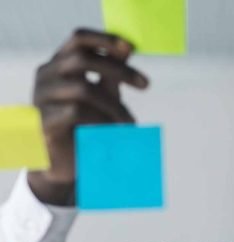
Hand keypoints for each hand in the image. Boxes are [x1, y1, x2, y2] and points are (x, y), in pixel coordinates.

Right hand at [27, 28, 148, 204]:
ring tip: (130, 124)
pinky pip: (75, 113)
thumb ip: (112, 73)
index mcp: (60, 64)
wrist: (67, 163)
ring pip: (82, 88)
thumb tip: (128, 47)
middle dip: (119, 70)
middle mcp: (46, 76)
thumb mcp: (103, 95)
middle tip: (145, 84)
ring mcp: (41, 98)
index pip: (79, 39)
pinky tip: (110, 134)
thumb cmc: (86, 124)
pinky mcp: (42, 121)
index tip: (131, 47)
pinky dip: (100, 122)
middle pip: (82, 59)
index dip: (104, 39)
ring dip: (114, 105)